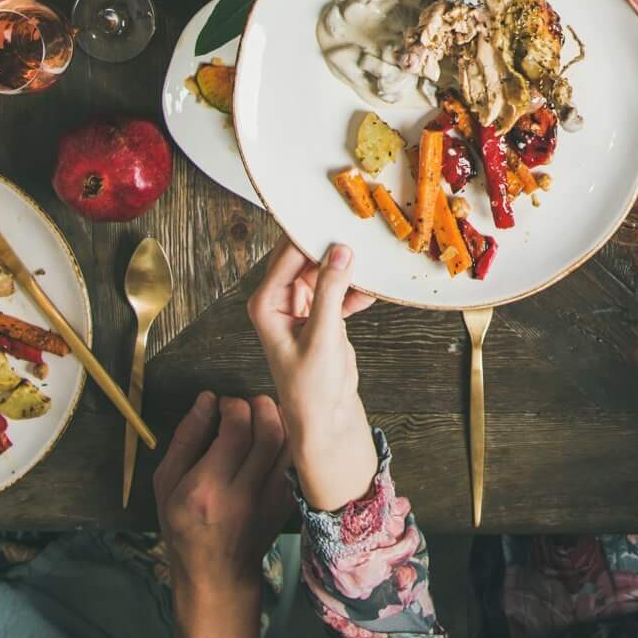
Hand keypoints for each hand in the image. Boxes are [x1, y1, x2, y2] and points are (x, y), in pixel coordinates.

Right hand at [154, 391, 290, 637]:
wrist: (216, 576)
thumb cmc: (184, 528)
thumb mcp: (166, 483)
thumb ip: (185, 439)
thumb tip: (206, 399)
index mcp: (208, 489)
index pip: (236, 429)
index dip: (232, 405)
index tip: (223, 405)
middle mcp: (244, 494)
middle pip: (270, 432)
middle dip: (260, 406)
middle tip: (246, 406)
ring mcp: (272, 500)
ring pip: (290, 445)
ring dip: (280, 420)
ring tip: (262, 417)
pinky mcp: (287, 503)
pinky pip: (297, 461)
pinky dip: (290, 441)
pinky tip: (274, 439)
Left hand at [246, 240, 377, 510]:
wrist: (326, 419)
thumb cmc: (312, 387)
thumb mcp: (322, 336)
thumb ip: (330, 291)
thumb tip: (340, 252)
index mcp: (266, 303)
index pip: (287, 255)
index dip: (311, 236)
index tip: (336, 218)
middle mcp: (279, 300)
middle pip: (303, 257)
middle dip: (328, 246)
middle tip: (355, 229)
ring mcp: (300, 306)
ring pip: (322, 271)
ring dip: (345, 267)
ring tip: (369, 258)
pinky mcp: (320, 314)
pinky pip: (336, 289)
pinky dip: (353, 289)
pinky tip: (371, 290)